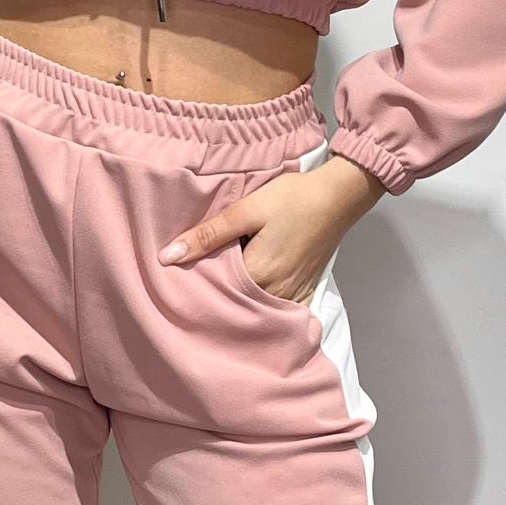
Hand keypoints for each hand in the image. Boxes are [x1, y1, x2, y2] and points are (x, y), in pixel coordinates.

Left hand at [157, 155, 386, 303]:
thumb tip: (166, 258)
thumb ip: (207, 235)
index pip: (216, 295)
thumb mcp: (245, 210)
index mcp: (257, 276)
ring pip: (256, 309)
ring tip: (215, 291)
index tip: (177, 285)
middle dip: (215, 299)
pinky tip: (250, 294)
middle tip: (191, 289)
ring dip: (238, 303)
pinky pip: (278, 308)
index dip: (196, 290)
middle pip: (236, 306)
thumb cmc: (292, 198)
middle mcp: (275, 293)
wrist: (339, 196)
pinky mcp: (305, 290)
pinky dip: (262, 305)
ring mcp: (293, 295)